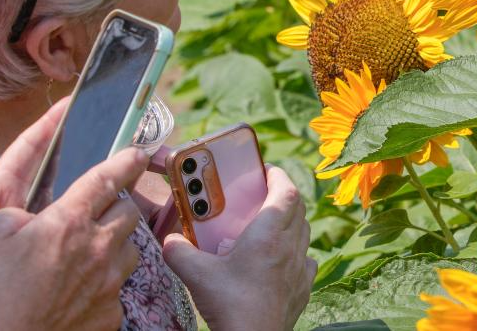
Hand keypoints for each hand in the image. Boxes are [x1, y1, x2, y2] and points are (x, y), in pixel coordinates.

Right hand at [0, 147, 146, 330]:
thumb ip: (15, 215)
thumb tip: (29, 217)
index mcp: (70, 221)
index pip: (107, 178)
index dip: (126, 162)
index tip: (138, 154)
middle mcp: (98, 246)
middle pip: (129, 212)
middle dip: (120, 206)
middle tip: (104, 211)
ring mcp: (110, 280)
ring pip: (129, 249)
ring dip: (116, 245)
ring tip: (93, 253)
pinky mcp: (113, 310)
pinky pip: (117, 287)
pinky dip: (105, 284)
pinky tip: (84, 291)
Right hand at [162, 165, 315, 330]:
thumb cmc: (230, 306)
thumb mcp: (197, 274)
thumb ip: (179, 251)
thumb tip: (169, 240)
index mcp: (268, 235)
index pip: (286, 191)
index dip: (278, 175)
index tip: (266, 170)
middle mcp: (290, 247)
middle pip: (297, 208)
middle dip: (283, 195)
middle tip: (263, 194)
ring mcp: (300, 269)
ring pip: (304, 232)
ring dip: (291, 222)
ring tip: (270, 225)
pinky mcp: (302, 289)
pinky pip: (307, 261)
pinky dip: (297, 252)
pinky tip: (282, 259)